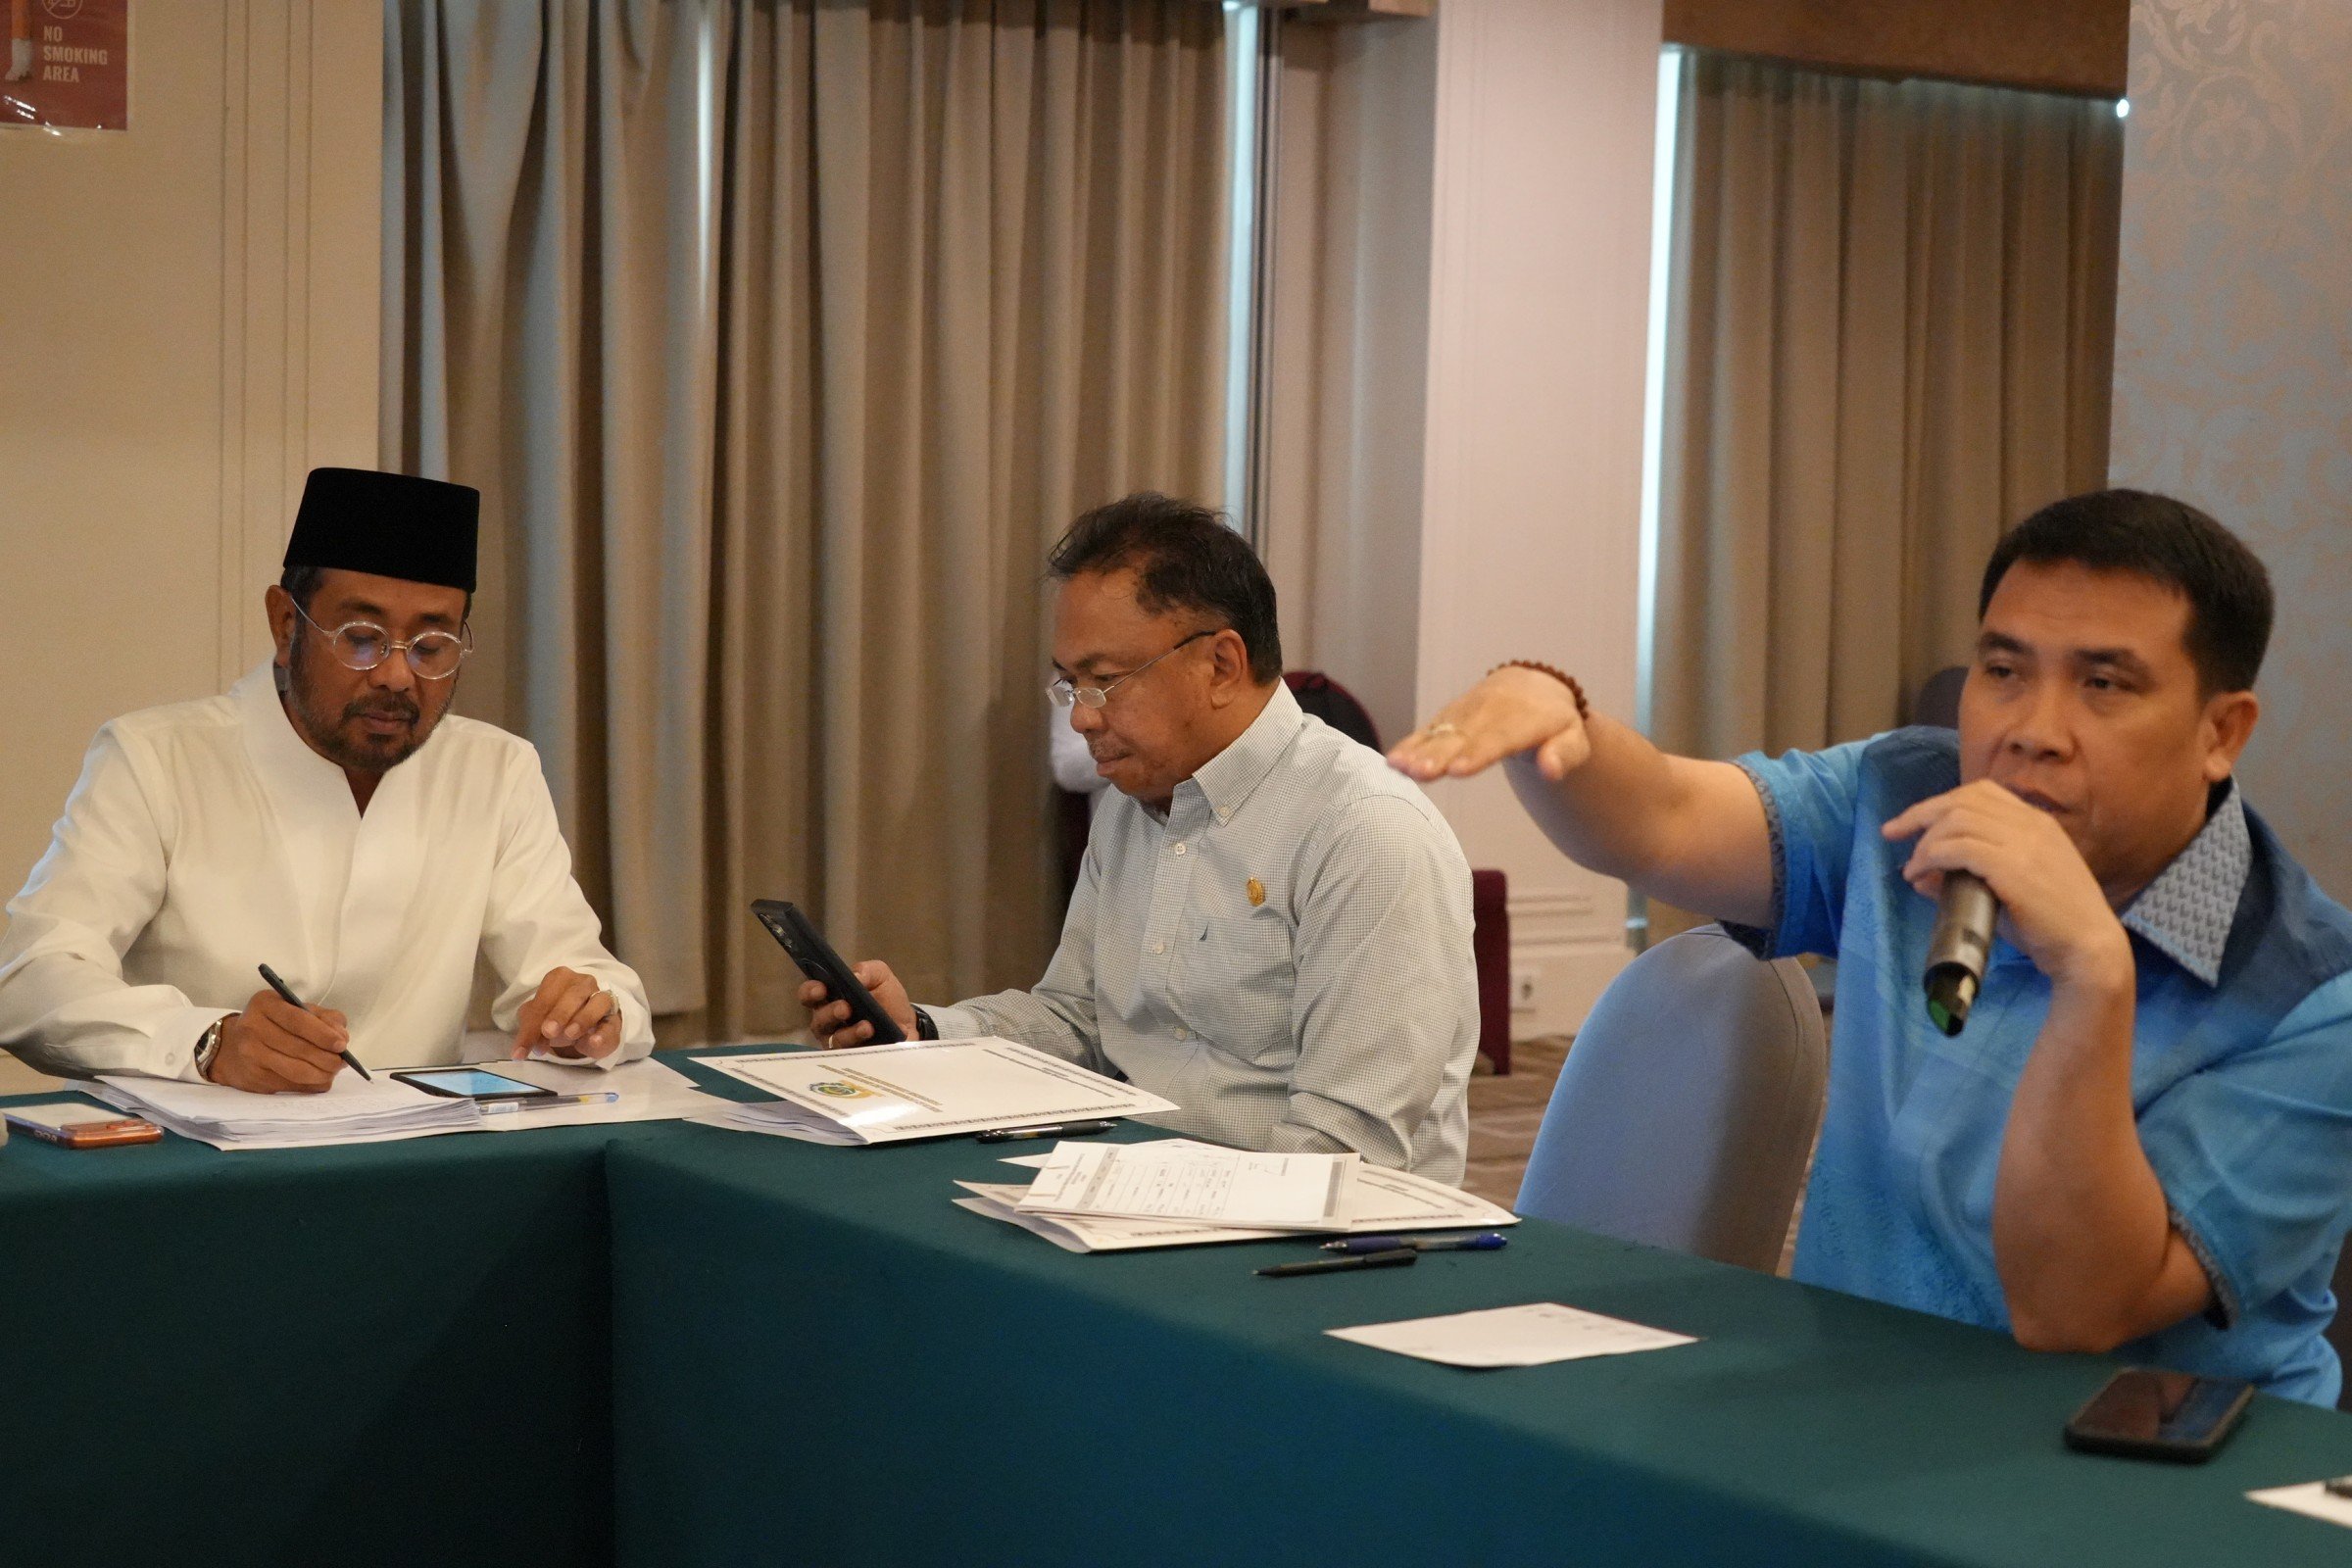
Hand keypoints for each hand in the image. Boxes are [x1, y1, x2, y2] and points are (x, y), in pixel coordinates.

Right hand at [207, 990, 350, 1092]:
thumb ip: (324, 1017)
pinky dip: (310, 1084)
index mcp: (265, 1004)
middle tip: (342, 1062)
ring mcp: (250, 1055)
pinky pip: (289, 1085)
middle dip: (327, 1058)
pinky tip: (319, 1079)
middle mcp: (252, 1028)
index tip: (342, 1045)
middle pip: (299, 1048)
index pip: (298, 1021)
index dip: (323, 1035)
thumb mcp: (296, 1009)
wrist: (231, 1046)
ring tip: (333, 1071)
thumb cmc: (273, 1024)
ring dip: (321, 1074)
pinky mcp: (253, 1078)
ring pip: (295, 1071)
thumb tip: (341, 1038)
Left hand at [512, 967, 623, 1059]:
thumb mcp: (538, 1021)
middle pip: (573, 994)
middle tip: (548, 1032)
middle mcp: (584, 983)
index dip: (532, 1024)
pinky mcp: (614, 1020)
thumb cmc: (559, 1018)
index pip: (545, 999)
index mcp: (561, 979)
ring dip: (584, 1018)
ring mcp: (602, 999)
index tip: (521, 1050)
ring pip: (598, 1001)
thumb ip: (530, 1030)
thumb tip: (522, 1047)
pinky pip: (611, 1023)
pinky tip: (593, 1041)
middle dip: (559, 1013)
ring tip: (570, 1034)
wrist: (586, 1029)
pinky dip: (603, 1032)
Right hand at [797, 960, 917, 1047]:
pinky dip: (863, 1047)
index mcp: (830, 998)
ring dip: (850, 1033)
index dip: (810, 992)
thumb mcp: (881, 977)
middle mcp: (829, 1022)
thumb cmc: (886, 998)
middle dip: (830, 1013)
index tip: (821, 989)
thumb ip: (867, 971)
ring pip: (834, 1041)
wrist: (907, 1024)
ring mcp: (839, 1042)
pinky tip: (874, 1039)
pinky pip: (851, 1057)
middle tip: (845, 1008)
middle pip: (818, 1021)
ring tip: (867, 1027)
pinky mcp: (854, 1059)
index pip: (809, 995)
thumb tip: (856, 976)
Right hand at [1388, 666, 1588, 782]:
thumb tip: (1551, 771)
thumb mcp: (1574, 738)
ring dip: (1419, 750)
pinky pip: (1429, 730)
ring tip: (1400, 767)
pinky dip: (1410, 745)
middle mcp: (1491, 710)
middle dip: (1440, 754)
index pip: (1500, 737)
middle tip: (1421, 772)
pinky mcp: (1449, 717)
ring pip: (1442, 731)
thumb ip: (1565, 754)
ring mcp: (1466, 711)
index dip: (1478, 753)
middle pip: (1464, 735)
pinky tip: (1393, 761)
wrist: (1530, 689)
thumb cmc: (1555, 723)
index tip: (1458, 769)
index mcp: (1525, 717)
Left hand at [1882, 781, 2130, 991]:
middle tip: (1892, 833)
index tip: (1913, 822)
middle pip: (1962, 799)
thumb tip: (1920, 876)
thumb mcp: (2005, 893)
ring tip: (1911, 867)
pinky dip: (1931, 857)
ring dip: (1925, 841)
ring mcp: (2025, 842)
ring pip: (1957, 819)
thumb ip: (1966, 878)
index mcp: (2036, 823)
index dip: (1941, 802)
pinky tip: (1920, 874)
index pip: (1982, 792)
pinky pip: (1959, 847)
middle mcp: (2031, 824)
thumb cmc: (2049, 927)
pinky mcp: (2013, 866)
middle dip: (1920, 813)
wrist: (2088, 950)